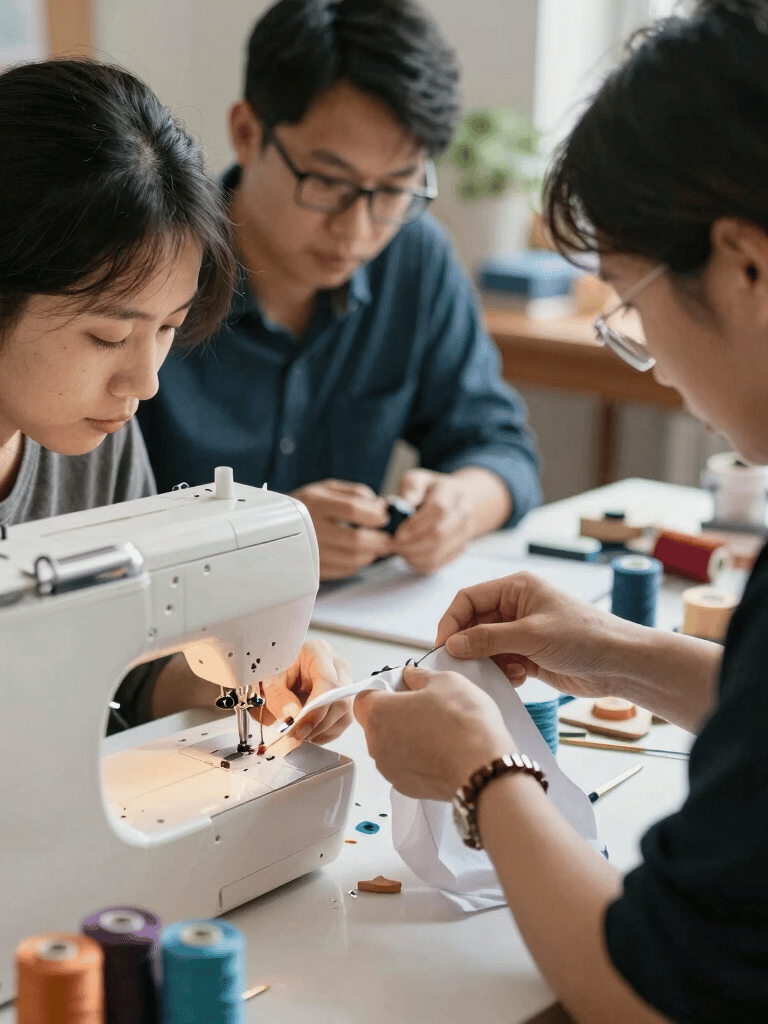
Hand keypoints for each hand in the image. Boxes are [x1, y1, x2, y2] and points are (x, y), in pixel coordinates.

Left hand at [262, 639, 353, 743]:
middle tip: (295, 734)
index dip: (316, 710)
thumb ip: (278, 698)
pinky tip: (309, 731)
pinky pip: (344, 720)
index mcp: (318, 652)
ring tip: (299, 732)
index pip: (328, 683)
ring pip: (345, 712)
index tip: (299, 729)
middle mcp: (336, 665)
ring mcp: (344, 681)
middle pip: (340, 699)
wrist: (278, 674)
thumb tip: (292, 717)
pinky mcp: (345, 697)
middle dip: (317, 723)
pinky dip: (326, 733)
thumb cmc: (274, 672)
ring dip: (322, 730)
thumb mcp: (269, 681)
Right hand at [291, 479, 392, 580]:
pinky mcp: (311, 569)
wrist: (276, 524)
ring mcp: (309, 551)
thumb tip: (382, 508)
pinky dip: (358, 564)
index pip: (352, 509)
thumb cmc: (310, 504)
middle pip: (355, 539)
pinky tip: (358, 554)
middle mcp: (310, 527)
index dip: (375, 516)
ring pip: (352, 559)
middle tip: (388, 539)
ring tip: (375, 546)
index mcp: (315, 502)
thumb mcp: (329, 488)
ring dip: (371, 554)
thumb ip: (358, 494)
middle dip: (380, 541)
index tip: (385, 519)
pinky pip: (344, 571)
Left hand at [355, 665, 514, 799]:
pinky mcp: (406, 787)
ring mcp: (390, 769)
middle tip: (425, 706)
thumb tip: (411, 676)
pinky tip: (441, 749)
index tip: (402, 688)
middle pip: (376, 722)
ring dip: (406, 736)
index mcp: (379, 713)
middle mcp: (377, 744)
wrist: (483, 769)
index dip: (383, 689)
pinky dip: (417, 757)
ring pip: (390, 745)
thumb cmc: (464, 724)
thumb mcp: (445, 681)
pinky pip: (404, 765)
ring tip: (438, 729)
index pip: (364, 696)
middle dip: (396, 712)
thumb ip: (419, 676)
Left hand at [392, 468, 474, 572]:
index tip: (398, 532)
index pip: (438, 509)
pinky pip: (440, 563)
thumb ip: (410, 488)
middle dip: (413, 543)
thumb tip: (404, 504)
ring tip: (399, 550)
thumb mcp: (417, 480)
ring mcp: (465, 532)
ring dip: (414, 555)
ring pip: (439, 551)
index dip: (416, 524)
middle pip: (440, 534)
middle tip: (394, 544)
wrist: (454, 501)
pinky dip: (421, 563)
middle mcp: (464, 511)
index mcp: (453, 490)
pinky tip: (409, 556)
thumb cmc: (429, 491)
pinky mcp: (460, 548)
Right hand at [435, 572, 636, 700]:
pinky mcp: (529, 655)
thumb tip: (452, 644)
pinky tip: (520, 677)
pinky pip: (501, 662)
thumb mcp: (531, 635)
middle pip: (474, 624)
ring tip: (507, 672)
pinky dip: (503, 673)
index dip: (451, 621)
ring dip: (489, 662)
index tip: (443, 647)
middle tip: (464, 668)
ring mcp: (522, 632)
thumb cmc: (583, 637)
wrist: (620, 664)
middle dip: (470, 646)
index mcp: (516, 588)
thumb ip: (489, 639)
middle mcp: (516, 606)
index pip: (468, 599)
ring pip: (485, 647)